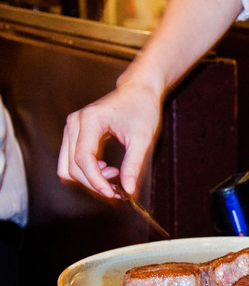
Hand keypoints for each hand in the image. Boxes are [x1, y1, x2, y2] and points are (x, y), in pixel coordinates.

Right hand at [57, 81, 161, 198]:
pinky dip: (87, 171)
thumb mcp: (143, 138)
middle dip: (93, 182)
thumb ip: (133, 164)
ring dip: (88, 178)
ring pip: (67, 166)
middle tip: (118, 188)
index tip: (112, 193)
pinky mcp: (74, 133)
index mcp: (89, 120)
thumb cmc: (142, 109)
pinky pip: (72, 160)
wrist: (139, 91)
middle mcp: (75, 123)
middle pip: (71, 166)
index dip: (96, 180)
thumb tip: (128, 189)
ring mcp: (71, 128)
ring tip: (114, 176)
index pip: (83, 159)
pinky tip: (107, 169)